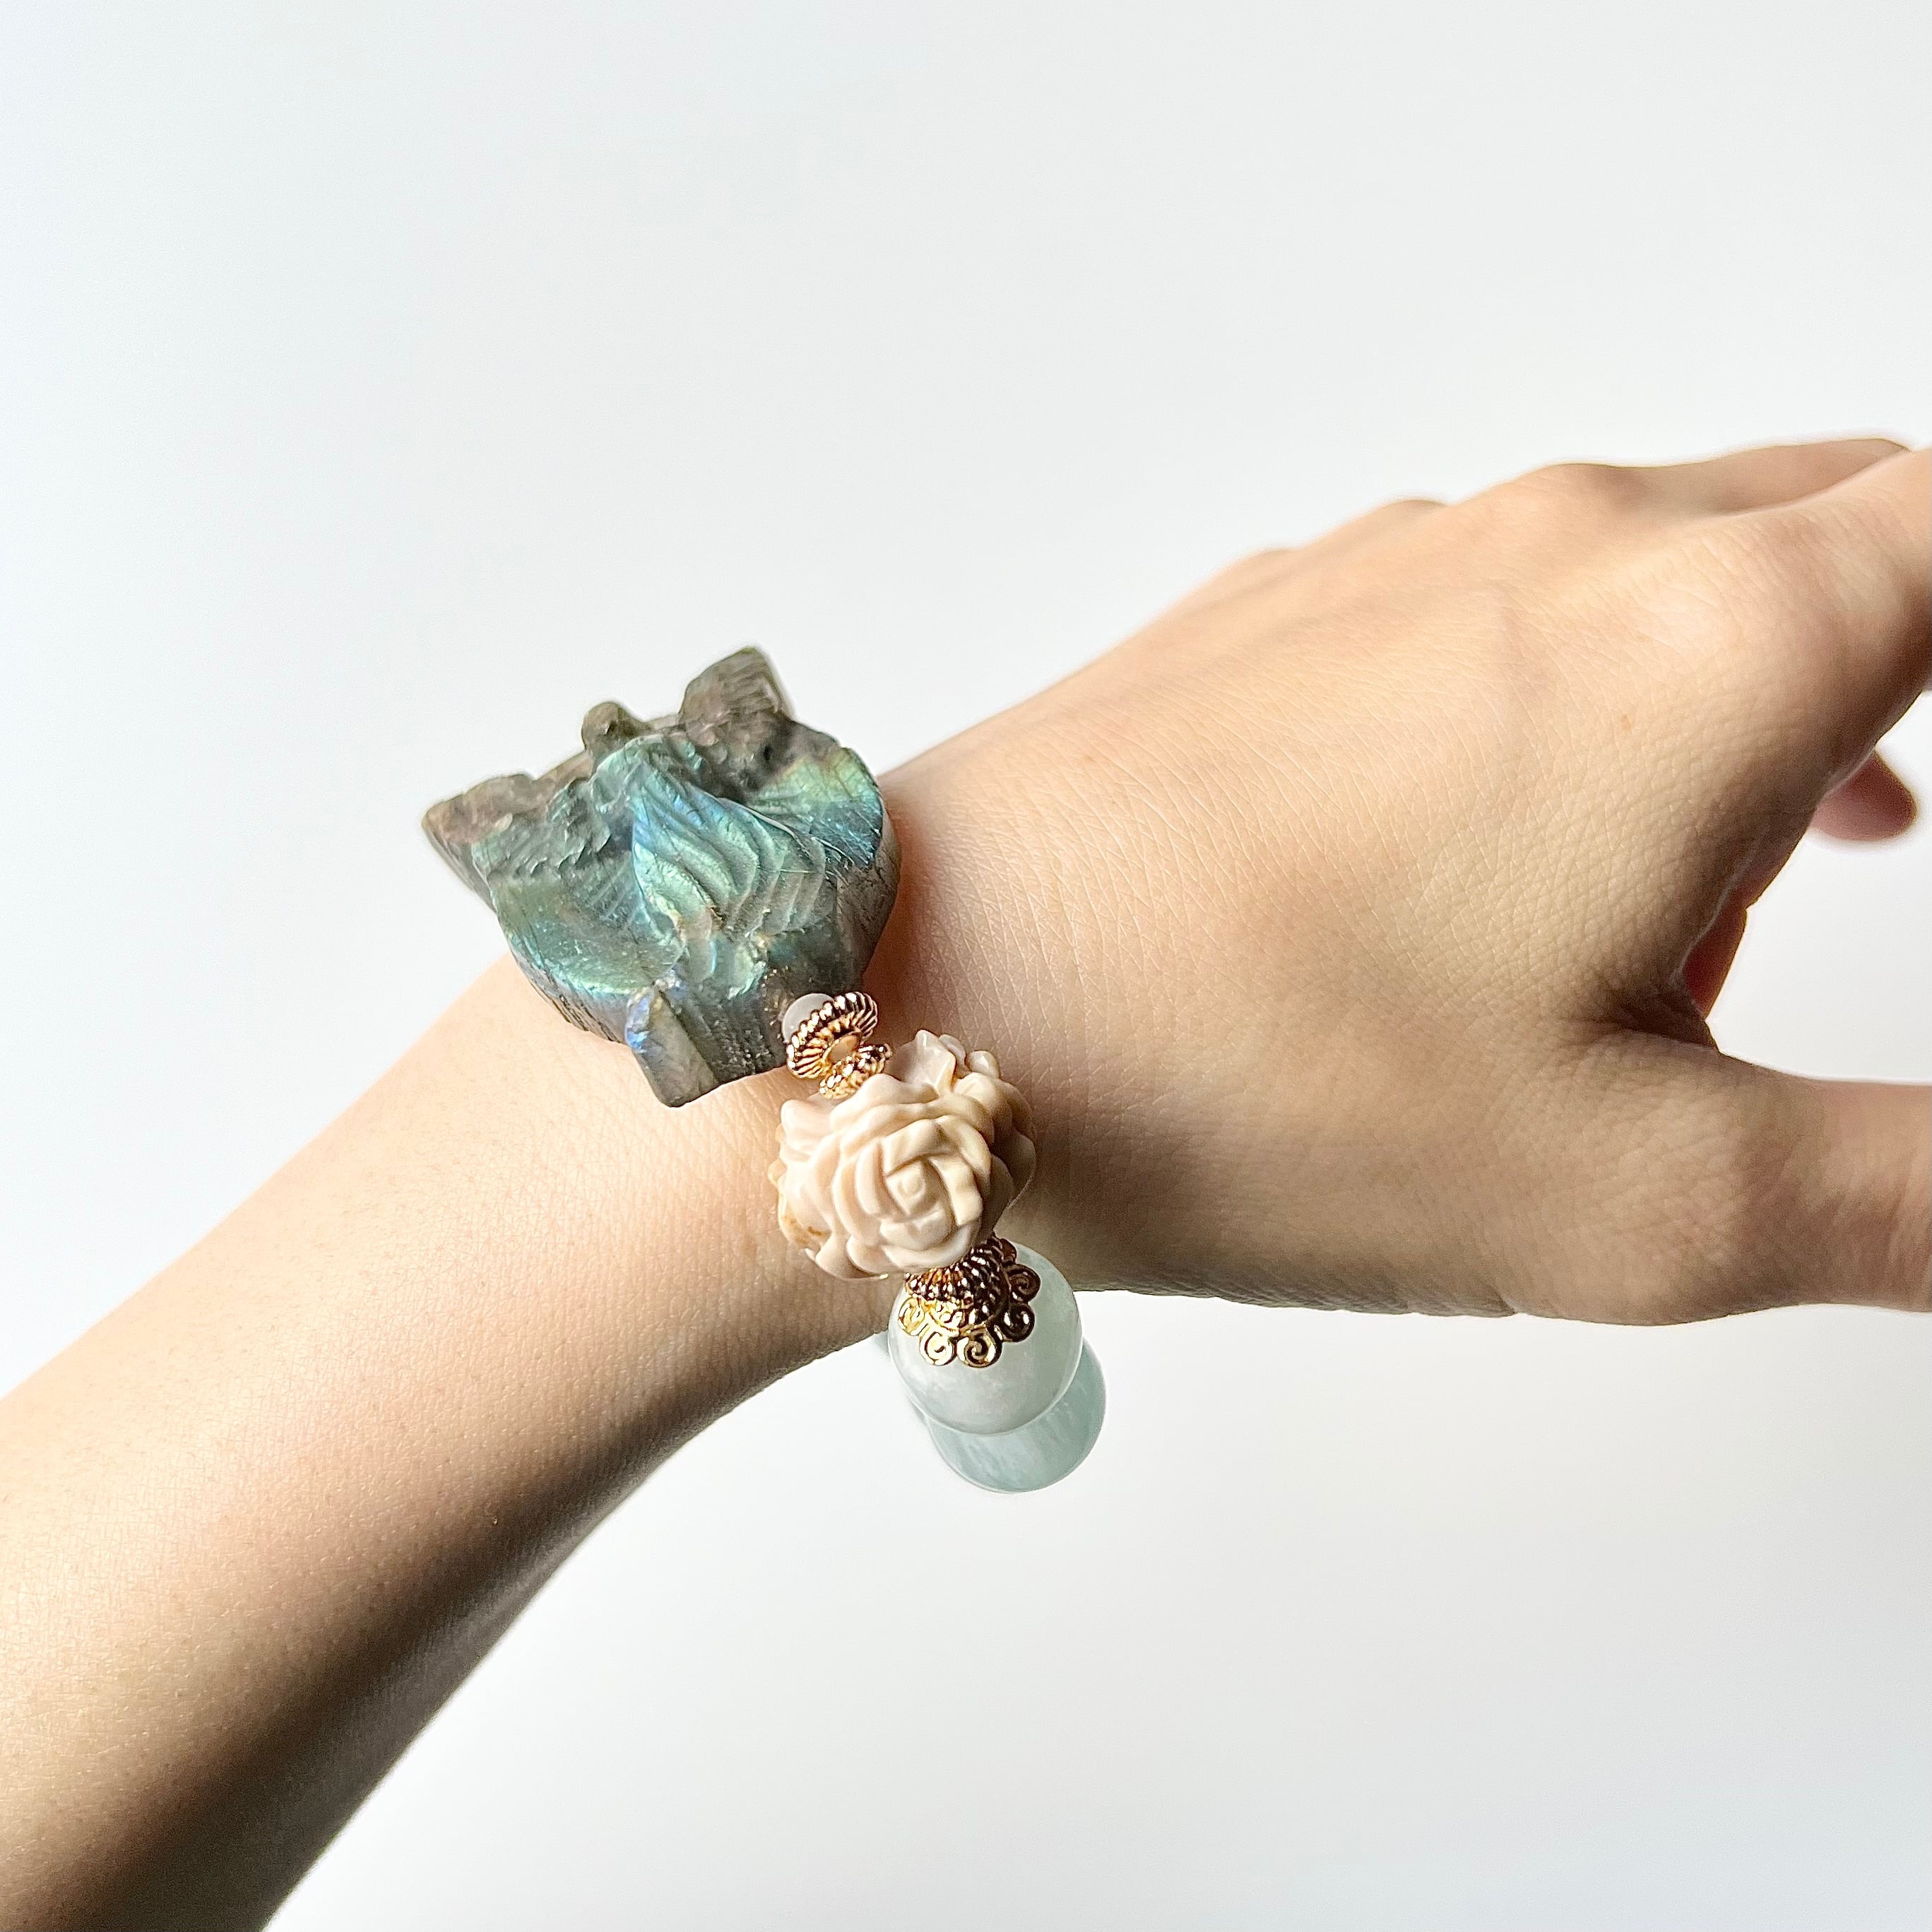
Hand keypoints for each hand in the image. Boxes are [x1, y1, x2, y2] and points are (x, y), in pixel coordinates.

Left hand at [874, 441, 1929, 1320]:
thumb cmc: (1252, 1079)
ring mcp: (1403, 560)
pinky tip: (1500, 867)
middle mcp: (1564, 545)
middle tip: (1868, 862)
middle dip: (1895, 685)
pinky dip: (1569, 705)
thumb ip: (1916, 1193)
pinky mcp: (1282, 610)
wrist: (923, 1001)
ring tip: (1698, 909)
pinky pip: (1496, 606)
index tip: (1920, 822)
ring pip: (1660, 572)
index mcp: (1711, 642)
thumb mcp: (1649, 1198)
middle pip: (1837, 534)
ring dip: (1731, 708)